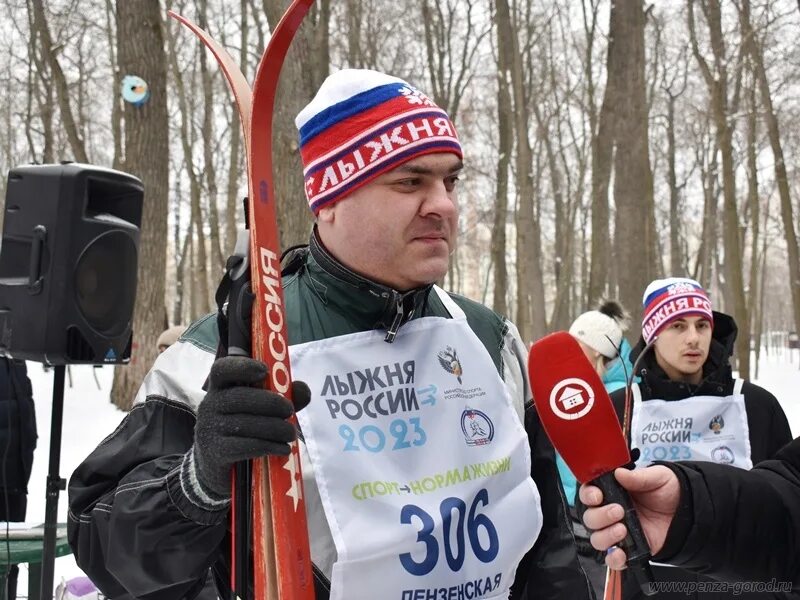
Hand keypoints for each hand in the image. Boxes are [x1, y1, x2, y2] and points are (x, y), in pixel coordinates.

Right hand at [191, 356, 310, 498]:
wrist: (219, 469)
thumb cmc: (244, 431)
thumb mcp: (262, 411)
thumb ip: (283, 397)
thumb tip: (303, 390)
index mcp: (220, 388)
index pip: (222, 369)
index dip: (242, 366)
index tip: (264, 371)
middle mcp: (209, 405)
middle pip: (240, 397)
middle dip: (271, 403)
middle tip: (290, 411)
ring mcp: (209, 429)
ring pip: (246, 423)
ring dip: (275, 428)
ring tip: (291, 434)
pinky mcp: (215, 453)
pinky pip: (245, 446)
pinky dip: (269, 446)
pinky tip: (282, 449)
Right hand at [579, 466, 679, 569]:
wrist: (689, 513)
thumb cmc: (669, 492)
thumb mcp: (657, 477)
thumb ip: (638, 477)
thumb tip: (619, 473)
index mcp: (612, 491)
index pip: (588, 493)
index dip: (588, 495)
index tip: (597, 496)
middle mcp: (610, 511)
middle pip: (590, 517)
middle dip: (600, 515)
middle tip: (619, 511)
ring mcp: (618, 531)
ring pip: (597, 538)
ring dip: (605, 535)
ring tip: (623, 529)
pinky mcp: (629, 549)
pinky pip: (612, 558)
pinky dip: (613, 558)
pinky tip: (621, 553)